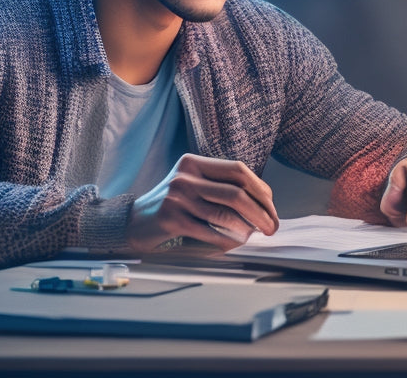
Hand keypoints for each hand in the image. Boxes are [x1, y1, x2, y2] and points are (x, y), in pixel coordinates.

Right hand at [123, 153, 278, 252]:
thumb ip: (221, 188)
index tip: (272, 207)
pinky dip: (228, 240)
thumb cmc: (172, 205)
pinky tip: (235, 243)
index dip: (260, 189)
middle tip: (272, 227)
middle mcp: (185, 176)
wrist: (134, 222)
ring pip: (225, 213)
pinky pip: (210, 232)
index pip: (238, 170)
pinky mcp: (172, 219)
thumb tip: (263, 203)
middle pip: (235, 192)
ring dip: (247, 228)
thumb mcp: (194, 185)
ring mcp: (177, 197)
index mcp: (194, 163)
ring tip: (254, 235)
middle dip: (261, 212)